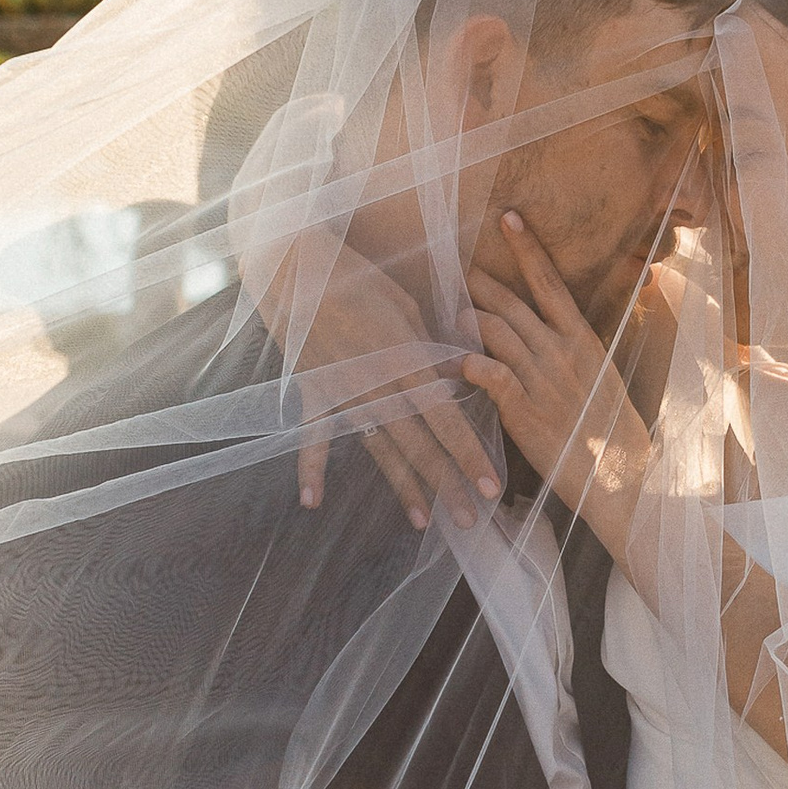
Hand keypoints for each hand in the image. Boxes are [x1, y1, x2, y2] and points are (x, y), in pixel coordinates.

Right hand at [261, 236, 502, 533]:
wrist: (295, 266)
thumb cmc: (359, 276)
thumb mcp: (407, 303)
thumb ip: (436, 341)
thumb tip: (467, 365)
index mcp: (407, 362)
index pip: (447, 421)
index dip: (470, 457)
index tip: (492, 488)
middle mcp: (378, 387)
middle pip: (420, 446)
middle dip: (447, 485)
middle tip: (470, 522)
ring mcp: (343, 395)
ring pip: (380, 449)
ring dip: (402, 487)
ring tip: (423, 521)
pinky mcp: (314, 394)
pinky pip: (314, 438)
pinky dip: (311, 469)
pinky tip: (312, 503)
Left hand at [460, 214, 650, 543]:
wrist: (624, 478)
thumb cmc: (610, 431)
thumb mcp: (600, 379)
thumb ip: (571, 352)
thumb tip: (549, 331)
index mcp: (583, 340)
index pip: (551, 283)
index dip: (527, 248)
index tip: (507, 217)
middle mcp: (562, 353)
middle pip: (513, 303)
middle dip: (480, 282)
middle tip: (454, 265)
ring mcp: (544, 381)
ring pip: (496, 332)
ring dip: (467, 318)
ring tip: (448, 311)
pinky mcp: (526, 412)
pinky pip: (492, 375)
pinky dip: (470, 363)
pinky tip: (453, 360)